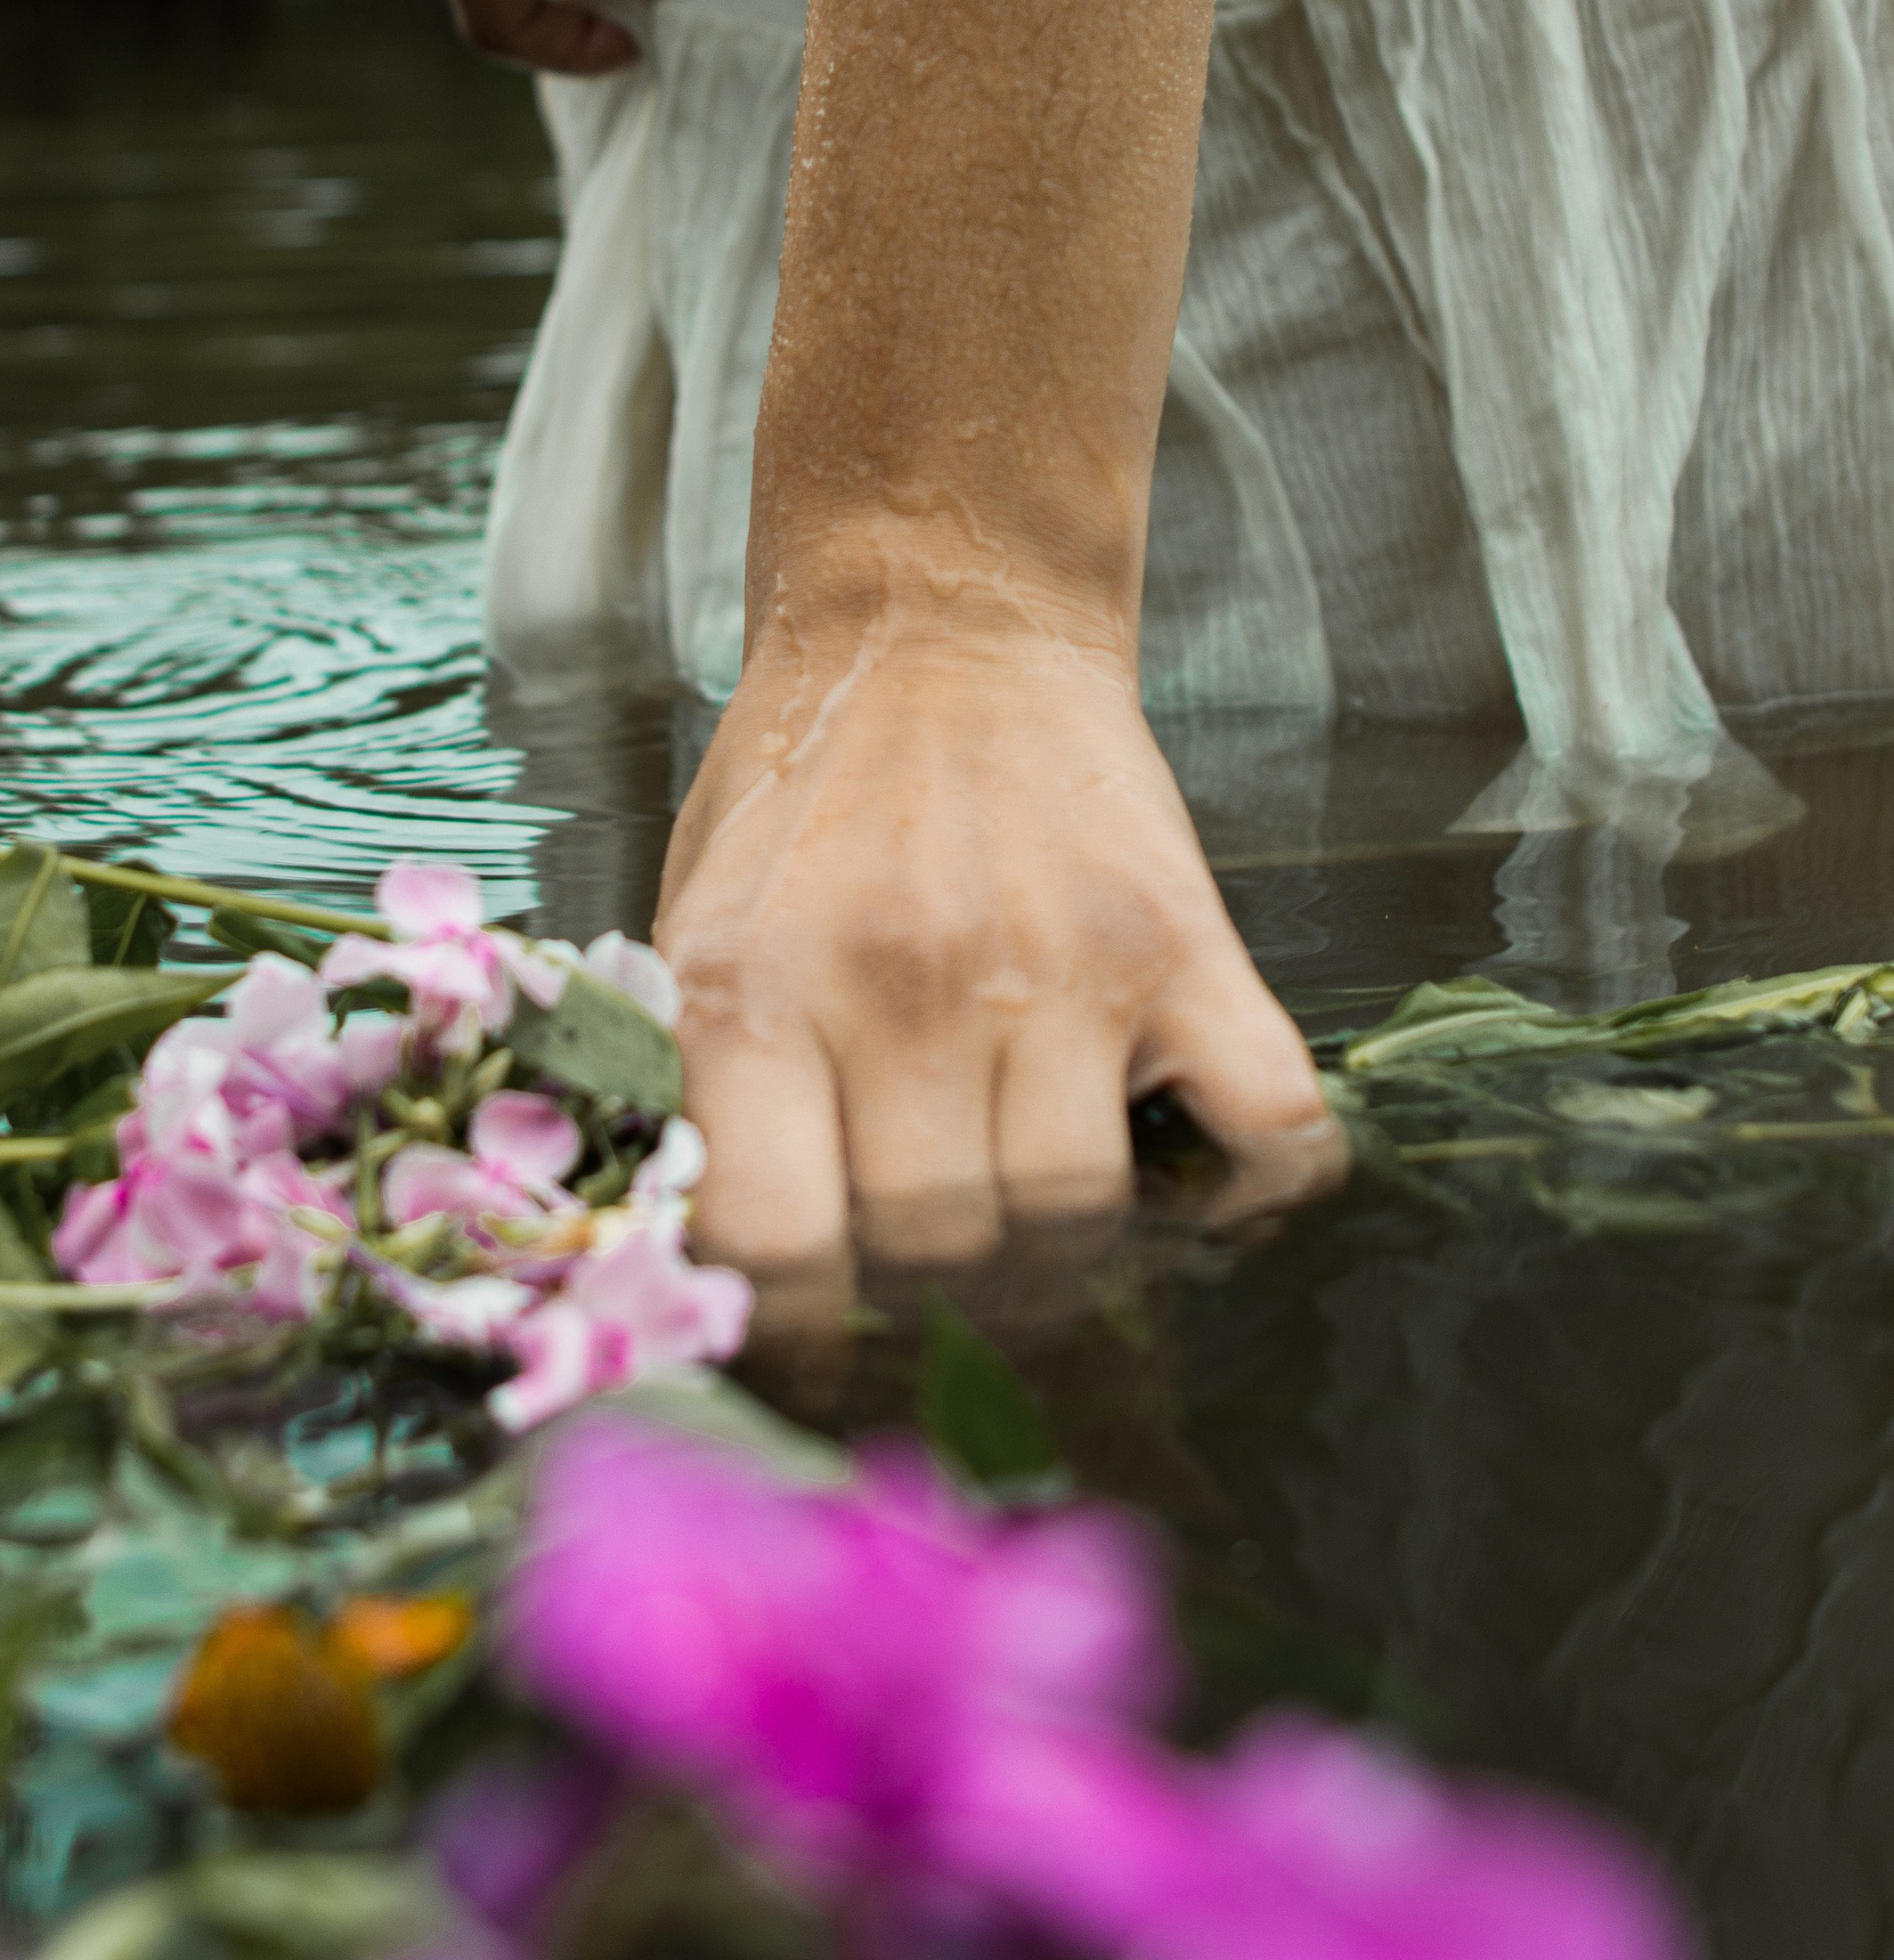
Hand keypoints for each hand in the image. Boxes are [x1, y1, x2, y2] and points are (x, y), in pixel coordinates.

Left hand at [659, 578, 1347, 1275]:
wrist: (936, 618)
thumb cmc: (802, 797)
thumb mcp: (693, 929)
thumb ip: (701, 1098)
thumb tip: (720, 1289)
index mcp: (754, 990)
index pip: (779, 1252)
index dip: (804, 1334)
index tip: (826, 1340)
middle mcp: (902, 983)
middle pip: (937, 1252)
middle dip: (937, 1292)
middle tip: (942, 1261)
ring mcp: (1057, 964)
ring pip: (1076, 1219)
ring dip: (1066, 1250)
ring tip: (1041, 1207)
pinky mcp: (1182, 939)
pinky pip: (1266, 1134)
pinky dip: (1249, 1194)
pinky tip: (1187, 1164)